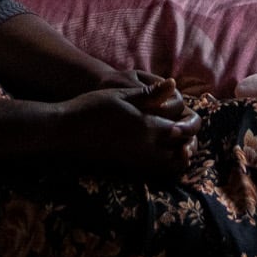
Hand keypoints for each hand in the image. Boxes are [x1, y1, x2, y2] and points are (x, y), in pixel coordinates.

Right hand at [58, 90, 198, 180]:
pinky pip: (157, 170)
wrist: (67, 131)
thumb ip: (150, 93)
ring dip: (177, 154)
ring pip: (170, 166)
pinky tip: (157, 148)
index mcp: (147, 127)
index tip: (185, 115)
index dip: (189, 125)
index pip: (182, 131)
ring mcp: (137, 161)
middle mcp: (146, 149)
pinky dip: (165, 162)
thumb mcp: (121, 94)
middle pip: (181, 153)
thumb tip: (173, 85)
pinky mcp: (129, 167)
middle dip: (188, 142)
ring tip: (173, 140)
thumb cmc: (93, 106)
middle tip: (183, 129)